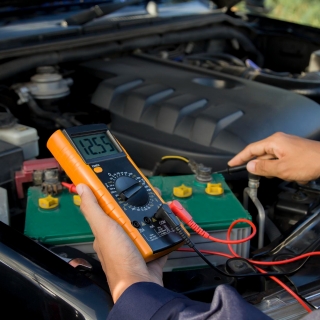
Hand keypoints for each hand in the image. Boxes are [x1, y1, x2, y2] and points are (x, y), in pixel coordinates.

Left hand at [76, 184, 166, 301]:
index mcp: (106, 230)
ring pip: (146, 222)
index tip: (124, 182)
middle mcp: (120, 236)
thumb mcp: (104, 229)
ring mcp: (136, 244)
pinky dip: (163, 229)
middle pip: (131, 213)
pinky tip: (168, 221)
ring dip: (154, 215)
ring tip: (160, 205)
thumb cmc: (119, 259)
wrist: (141, 285)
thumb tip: (82, 188)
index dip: (116, 194)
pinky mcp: (150, 251)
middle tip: (149, 193)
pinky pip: (158, 235)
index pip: (109, 206)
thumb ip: (93, 208)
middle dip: (140, 203)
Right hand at [228, 132, 319, 183]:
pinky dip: (279, 168)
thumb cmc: (310, 161)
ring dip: (271, 169)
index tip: (232, 163)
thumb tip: (250, 166)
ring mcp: (286, 145)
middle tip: (254, 176)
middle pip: (260, 154)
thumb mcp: (282, 169)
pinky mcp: (292, 150)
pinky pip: (279, 159)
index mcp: (274, 142)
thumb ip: (263, 168)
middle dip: (258, 166)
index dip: (240, 157)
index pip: (251, 149)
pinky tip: (287, 174)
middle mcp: (279, 141)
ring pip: (270, 158)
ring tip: (278, 176)